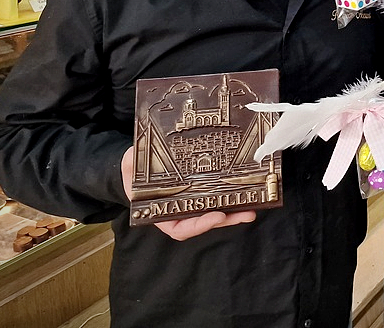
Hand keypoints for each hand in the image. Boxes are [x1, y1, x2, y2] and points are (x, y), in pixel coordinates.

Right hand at [120, 147, 255, 241]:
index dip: (198, 225)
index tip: (216, 215)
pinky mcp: (203, 191)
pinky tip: (248, 193)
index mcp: (160, 212)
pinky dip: (233, 198)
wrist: (142, 163)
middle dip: (226, 220)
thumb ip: (131, 162)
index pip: (180, 228)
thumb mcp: (129, 165)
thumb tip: (133, 155)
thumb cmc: (134, 168)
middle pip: (204, 222)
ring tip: (254, 207)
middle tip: (247, 213)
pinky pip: (218, 198)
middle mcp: (179, 210)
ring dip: (235, 211)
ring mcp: (192, 202)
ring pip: (215, 212)